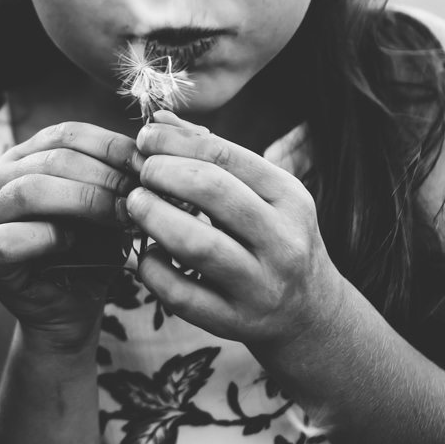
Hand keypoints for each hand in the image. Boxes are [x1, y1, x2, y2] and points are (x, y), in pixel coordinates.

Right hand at [0, 120, 136, 353]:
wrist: (70, 312)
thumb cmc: (90, 254)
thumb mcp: (106, 208)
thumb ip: (114, 180)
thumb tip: (148, 158)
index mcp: (22, 158)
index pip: (65, 133)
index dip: (110, 145)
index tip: (147, 164)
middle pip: (51, 159)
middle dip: (103, 175)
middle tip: (140, 194)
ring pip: (29, 191)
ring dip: (84, 201)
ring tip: (120, 216)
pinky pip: (11, 239)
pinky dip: (49, 237)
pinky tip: (75, 244)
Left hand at [125, 113, 345, 355]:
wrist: (309, 312)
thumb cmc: (273, 238)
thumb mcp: (261, 194)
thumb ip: (213, 155)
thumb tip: (159, 121)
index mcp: (290, 197)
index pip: (225, 155)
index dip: (175, 143)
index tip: (145, 139)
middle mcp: (282, 241)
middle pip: (212, 191)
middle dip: (163, 174)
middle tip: (140, 174)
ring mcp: (260, 285)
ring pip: (197, 244)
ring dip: (153, 217)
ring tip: (135, 205)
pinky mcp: (235, 322)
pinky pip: (180, 294)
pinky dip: (152, 268)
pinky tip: (146, 254)